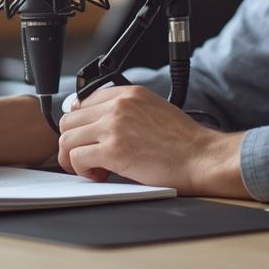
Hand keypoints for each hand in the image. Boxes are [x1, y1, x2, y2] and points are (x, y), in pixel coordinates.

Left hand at [56, 85, 248, 196]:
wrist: (201, 157)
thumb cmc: (183, 142)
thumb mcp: (154, 110)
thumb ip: (128, 111)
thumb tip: (101, 125)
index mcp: (129, 93)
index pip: (83, 101)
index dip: (82, 124)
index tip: (87, 137)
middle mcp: (118, 106)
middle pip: (70, 119)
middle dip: (73, 141)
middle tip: (88, 156)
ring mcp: (114, 127)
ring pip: (68, 138)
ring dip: (74, 157)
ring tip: (94, 168)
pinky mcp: (113, 150)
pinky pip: (77, 157)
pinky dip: (82, 170)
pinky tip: (101, 174)